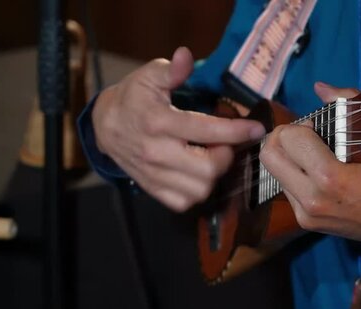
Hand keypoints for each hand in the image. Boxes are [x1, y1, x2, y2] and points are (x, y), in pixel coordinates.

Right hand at [92, 47, 264, 211]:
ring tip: (212, 157)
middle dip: (226, 156)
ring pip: (199, 189)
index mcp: (159, 122)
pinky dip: (197, 191)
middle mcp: (156, 152)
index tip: (256, 129)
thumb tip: (185, 55)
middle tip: (226, 144)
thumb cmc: (133, 99)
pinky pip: (184, 201)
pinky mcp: (152, 189)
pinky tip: (198, 173)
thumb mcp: (148, 76)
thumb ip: (171, 70)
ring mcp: (154, 174)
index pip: (206, 131)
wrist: (104, 126)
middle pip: (208, 169)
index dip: (237, 131)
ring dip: (214, 175)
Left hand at [259, 82, 360, 249]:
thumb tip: (319, 87)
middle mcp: (311, 199)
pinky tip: (317, 172)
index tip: (318, 127)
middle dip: (283, 138)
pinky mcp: (304, 221)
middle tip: (305, 136)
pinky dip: (295, 173)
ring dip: (288, 156)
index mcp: (329, 178)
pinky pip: (285, 187)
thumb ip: (347, 107)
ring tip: (314, 154)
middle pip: (269, 155)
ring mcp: (305, 213)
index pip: (289, 139)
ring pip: (273, 171)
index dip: (301, 126)